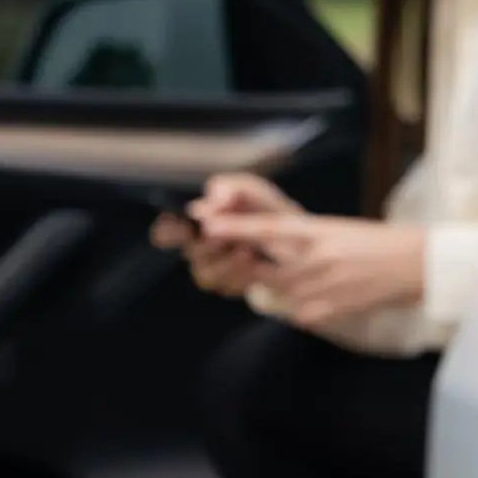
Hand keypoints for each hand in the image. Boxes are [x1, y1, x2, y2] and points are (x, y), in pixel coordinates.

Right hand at [148, 173, 299, 297]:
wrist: (309, 244)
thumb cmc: (275, 214)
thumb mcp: (258, 193)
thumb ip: (234, 188)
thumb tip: (207, 203)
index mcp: (204, 224)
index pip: (169, 232)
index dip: (168, 232)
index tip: (182, 227)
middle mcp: (206, 250)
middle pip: (191, 253)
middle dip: (205, 245)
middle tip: (219, 234)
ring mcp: (220, 272)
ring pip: (206, 275)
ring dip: (225, 264)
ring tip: (246, 251)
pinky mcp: (238, 289)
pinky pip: (229, 289)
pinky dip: (242, 277)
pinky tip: (258, 266)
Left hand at [199, 213, 425, 330]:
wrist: (416, 264)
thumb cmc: (378, 243)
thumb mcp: (336, 230)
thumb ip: (301, 239)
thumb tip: (267, 247)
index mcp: (315, 232)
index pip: (265, 229)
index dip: (233, 229)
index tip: (207, 225)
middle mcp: (313, 259)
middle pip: (261, 270)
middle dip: (250, 269)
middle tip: (256, 266)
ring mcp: (319, 288)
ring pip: (278, 293)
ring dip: (286, 288)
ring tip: (319, 279)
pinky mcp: (328, 311)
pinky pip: (299, 314)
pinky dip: (306, 307)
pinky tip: (330, 296)